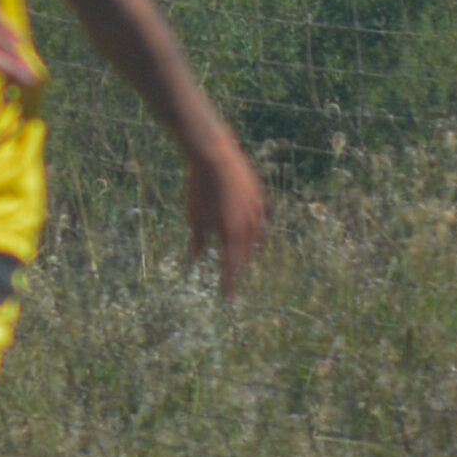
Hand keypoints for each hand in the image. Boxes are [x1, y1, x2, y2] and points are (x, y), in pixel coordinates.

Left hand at [184, 136, 268, 297]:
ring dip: (249, 248)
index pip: (231, 267)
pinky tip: (257, 231)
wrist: (214, 156)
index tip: (228, 300)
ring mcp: (258, 211)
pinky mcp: (261, 196)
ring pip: (257, 237)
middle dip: (238, 266)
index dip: (229, 285)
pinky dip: (259, 227)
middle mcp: (248, 226)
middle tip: (232, 278)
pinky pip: (264, 218)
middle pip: (245, 254)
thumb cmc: (199, 188)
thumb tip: (197, 258)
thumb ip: (197, 239)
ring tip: (243, 256)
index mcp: (230, 234)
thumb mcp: (193, 216)